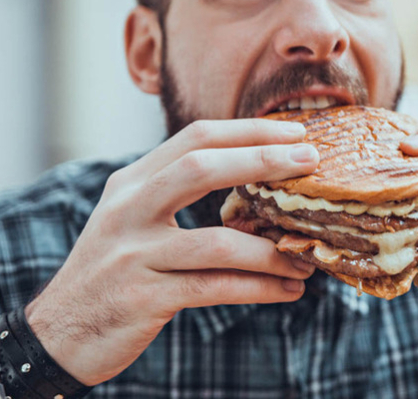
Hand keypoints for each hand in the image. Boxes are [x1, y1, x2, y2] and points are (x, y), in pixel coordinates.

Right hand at [25, 119, 319, 385]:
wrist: (61, 330)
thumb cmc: (114, 268)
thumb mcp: (135, 218)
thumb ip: (177, 192)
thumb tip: (257, 179)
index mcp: (132, 182)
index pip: (195, 138)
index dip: (248, 131)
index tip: (295, 131)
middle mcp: (129, 209)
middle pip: (201, 168)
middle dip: (263, 160)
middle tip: (312, 161)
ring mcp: (133, 253)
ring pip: (218, 242)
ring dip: (272, 251)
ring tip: (308, 260)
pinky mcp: (143, 297)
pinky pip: (215, 288)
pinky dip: (259, 288)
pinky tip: (288, 290)